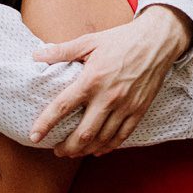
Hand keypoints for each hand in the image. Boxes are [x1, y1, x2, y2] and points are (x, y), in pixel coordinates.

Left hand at [28, 5, 192, 155]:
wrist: (157, 40)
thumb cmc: (122, 39)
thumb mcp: (90, 41)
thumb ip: (62, 51)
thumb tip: (36, 55)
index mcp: (92, 79)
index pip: (63, 106)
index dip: (46, 123)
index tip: (34, 135)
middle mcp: (108, 97)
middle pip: (84, 133)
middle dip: (67, 147)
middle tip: (57, 150)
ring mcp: (125, 106)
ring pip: (102, 139)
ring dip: (86, 150)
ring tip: (74, 152)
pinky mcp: (139, 110)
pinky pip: (122, 136)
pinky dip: (108, 146)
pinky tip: (98, 150)